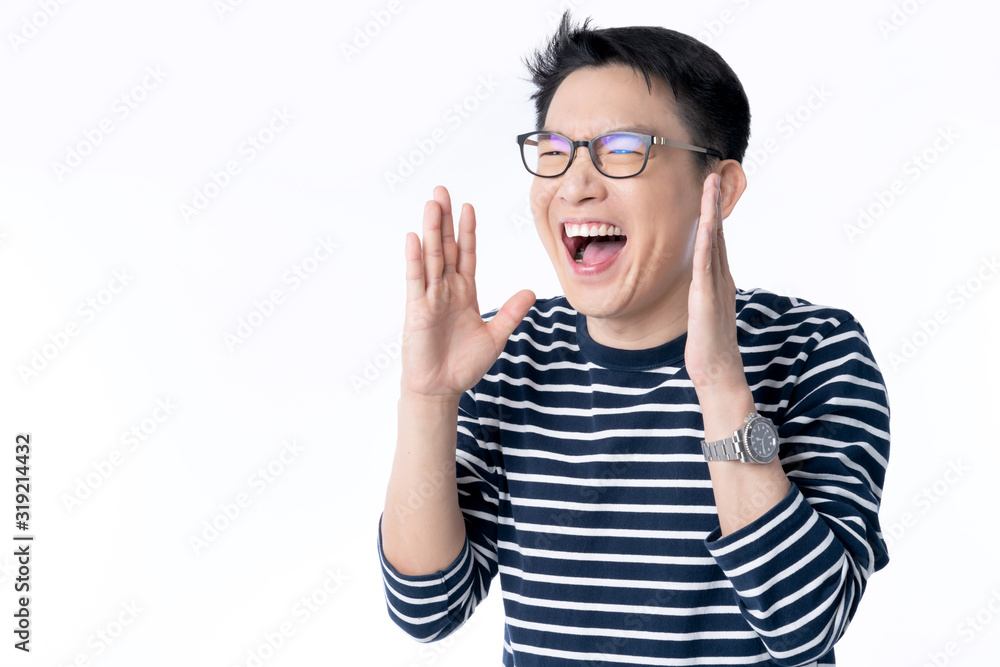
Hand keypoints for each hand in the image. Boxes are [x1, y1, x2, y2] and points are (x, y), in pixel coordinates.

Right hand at [401, 186, 534, 399]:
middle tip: (441, 191)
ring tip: (432, 204)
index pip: (466, 254)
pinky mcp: (418, 310)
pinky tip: (414, 237)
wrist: (441, 388)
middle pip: (445, 247)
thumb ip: (511, 313)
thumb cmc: (464, 364)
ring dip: (431, 230)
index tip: (468, 207)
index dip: (467, 231)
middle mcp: (446, 289)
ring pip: (432, 257)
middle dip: (444, 219)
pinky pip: (417, 280)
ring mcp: (430, 297)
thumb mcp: (496, 337)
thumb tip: (531, 292)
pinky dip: (415, 259)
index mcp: (464, 292)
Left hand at [684, 173, 746, 398]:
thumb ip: (700, 292)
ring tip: (710, 184)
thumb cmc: (707, 346)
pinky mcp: (707, 296)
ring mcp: (717, 285)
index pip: (714, 240)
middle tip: (713, 173)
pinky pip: (706, 262)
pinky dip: (706, 238)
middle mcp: (721, 277)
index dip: (712, 213)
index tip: (708, 189)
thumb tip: (695, 284)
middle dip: (715, 203)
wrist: (717, 371)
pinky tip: (705, 221)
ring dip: (712, 211)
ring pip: (714, 240)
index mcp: (718, 279)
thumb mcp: (702, 311)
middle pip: (718, 232)